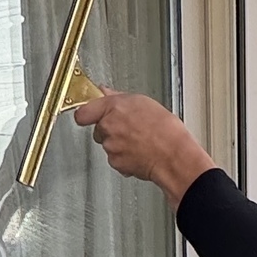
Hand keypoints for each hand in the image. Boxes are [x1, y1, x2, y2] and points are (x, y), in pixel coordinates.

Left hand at [74, 91, 213, 205]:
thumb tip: (105, 93)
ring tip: (140, 140)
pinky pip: (117, 159)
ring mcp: (111, 147)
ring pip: (109, 145)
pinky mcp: (116, 163)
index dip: (86, 113)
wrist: (173, 155)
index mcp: (113, 108)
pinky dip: (126, 157)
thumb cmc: (164, 129)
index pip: (83, 112)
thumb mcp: (142, 102)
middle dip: (109, 129)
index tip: (89, 113)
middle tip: (128, 127)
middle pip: (99, 129)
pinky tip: (140, 151)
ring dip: (120, 144)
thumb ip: (118, 98)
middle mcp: (108, 127)